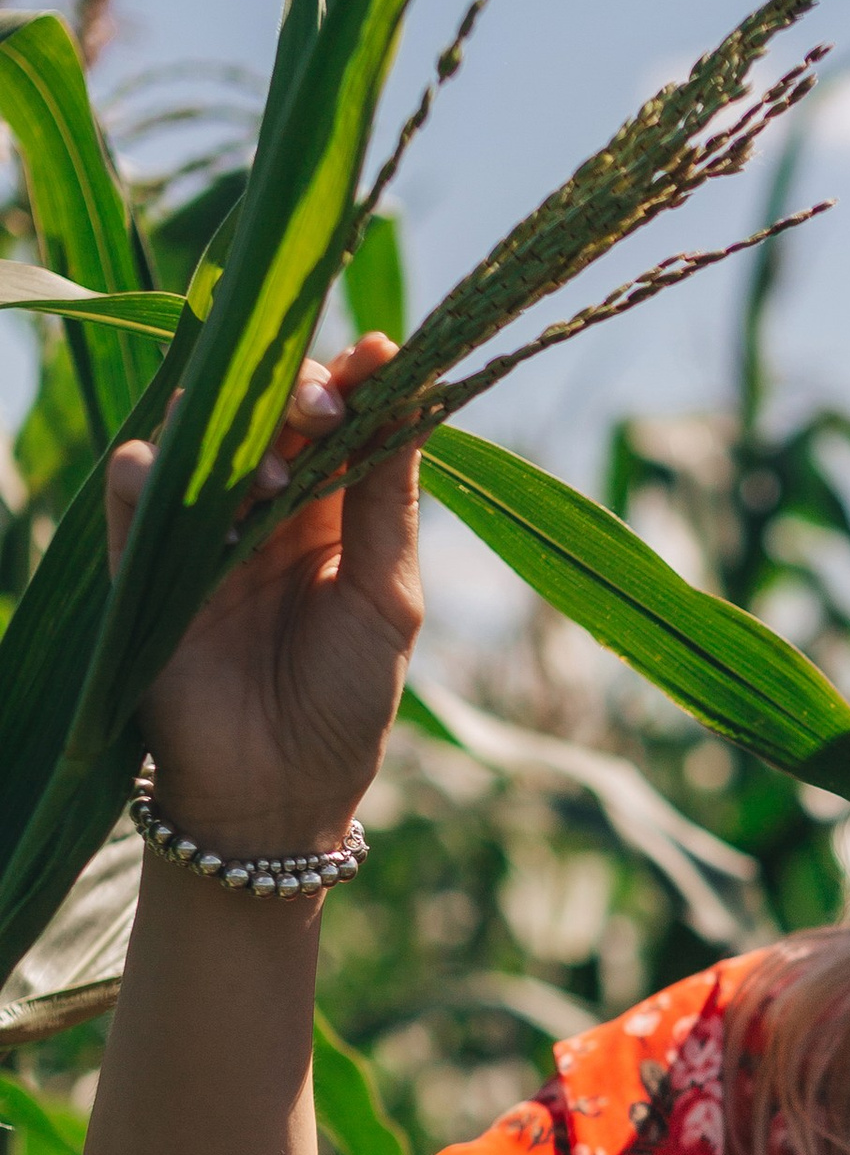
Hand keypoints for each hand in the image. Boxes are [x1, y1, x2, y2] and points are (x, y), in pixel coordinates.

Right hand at [113, 332, 424, 858]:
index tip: (378, 357)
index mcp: (333, 512)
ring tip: (272, 481)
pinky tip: (192, 490)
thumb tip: (412, 389)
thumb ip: (391, 500)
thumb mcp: (388, 599)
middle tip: (323, 407)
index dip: (351, 379)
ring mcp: (203, 529)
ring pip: (195, 432)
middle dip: (293, 390)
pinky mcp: (146, 561)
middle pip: (263, 408)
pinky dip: (154, 471)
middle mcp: (264, 508)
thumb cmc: (347, 703)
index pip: (333, 416)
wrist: (278, 797)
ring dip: (232, 435)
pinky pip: (133, 488)